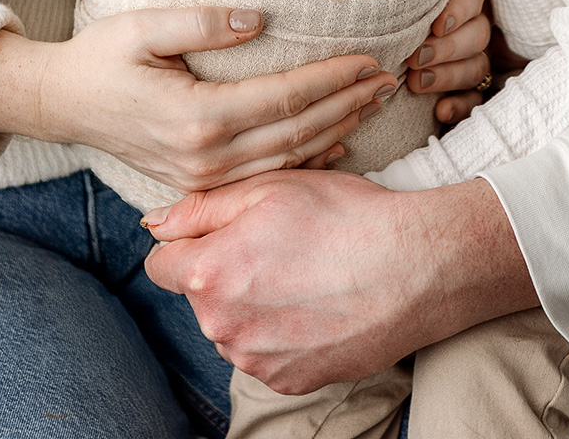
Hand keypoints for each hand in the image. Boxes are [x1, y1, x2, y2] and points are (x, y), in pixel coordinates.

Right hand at [0, 11, 395, 194]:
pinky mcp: (200, 181)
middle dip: (348, 105)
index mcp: (198, 117)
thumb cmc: (101, 56)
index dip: (332, 80)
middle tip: (390, 80)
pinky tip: (335, 143)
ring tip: (373, 105)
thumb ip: (202, 21)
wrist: (62, 103)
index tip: (370, 59)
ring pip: (288, 158)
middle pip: (297, 133)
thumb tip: (260, 18)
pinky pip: (267, 174)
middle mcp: (206, 157)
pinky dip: (307, 157)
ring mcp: (203, 177)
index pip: (285, 99)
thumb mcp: (144, 25)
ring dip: (337, 130)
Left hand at [143, 169, 535, 391]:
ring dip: (252, 303)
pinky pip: (265, 353)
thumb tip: (155, 222)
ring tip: (303, 272)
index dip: (188, 241)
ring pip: (232, 326)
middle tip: (275, 242)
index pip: (160, 264)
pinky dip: (281, 332)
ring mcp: (255, 360)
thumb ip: (201, 207)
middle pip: (199, 296)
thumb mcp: (267, 187)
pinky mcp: (288, 381)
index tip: (220, 230)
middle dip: (223, 270)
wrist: (412, 269)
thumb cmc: (342, 217)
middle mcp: (222, 326)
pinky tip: (317, 303)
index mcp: (209, 272)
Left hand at [406, 0, 491, 123]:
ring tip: (416, 81)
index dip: (458, 11)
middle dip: (447, 49)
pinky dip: (459, 105)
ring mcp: (471, 51)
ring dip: (448, 76)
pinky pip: (474, 98)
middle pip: (477, 36)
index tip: (435, 23)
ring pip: (475, 66)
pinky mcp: (464, 81)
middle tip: (415, 56)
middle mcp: (473, 18)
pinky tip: (438, 111)